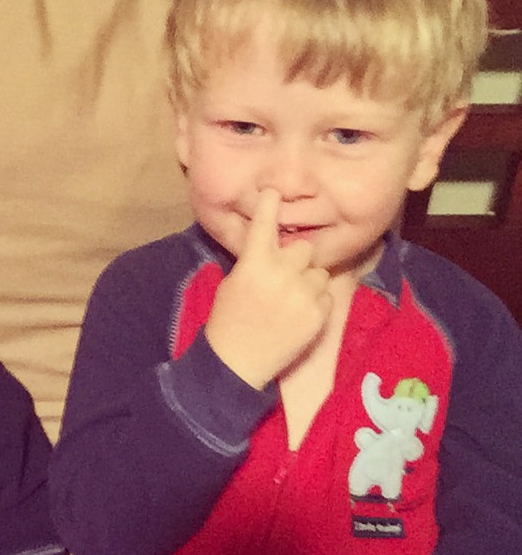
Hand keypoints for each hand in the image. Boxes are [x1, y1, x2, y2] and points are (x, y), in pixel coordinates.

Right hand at [205, 187, 331, 388]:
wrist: (237, 362)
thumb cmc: (228, 320)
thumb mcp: (233, 283)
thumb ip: (255, 262)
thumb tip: (272, 248)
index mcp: (254, 263)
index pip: (265, 224)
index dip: (270, 205)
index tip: (274, 192)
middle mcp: (281, 273)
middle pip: (303, 248)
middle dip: (296, 259)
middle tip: (285, 275)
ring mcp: (303, 294)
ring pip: (318, 272)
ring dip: (308, 281)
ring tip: (292, 300)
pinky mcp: (319, 314)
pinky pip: (326, 295)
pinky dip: (316, 303)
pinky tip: (298, 316)